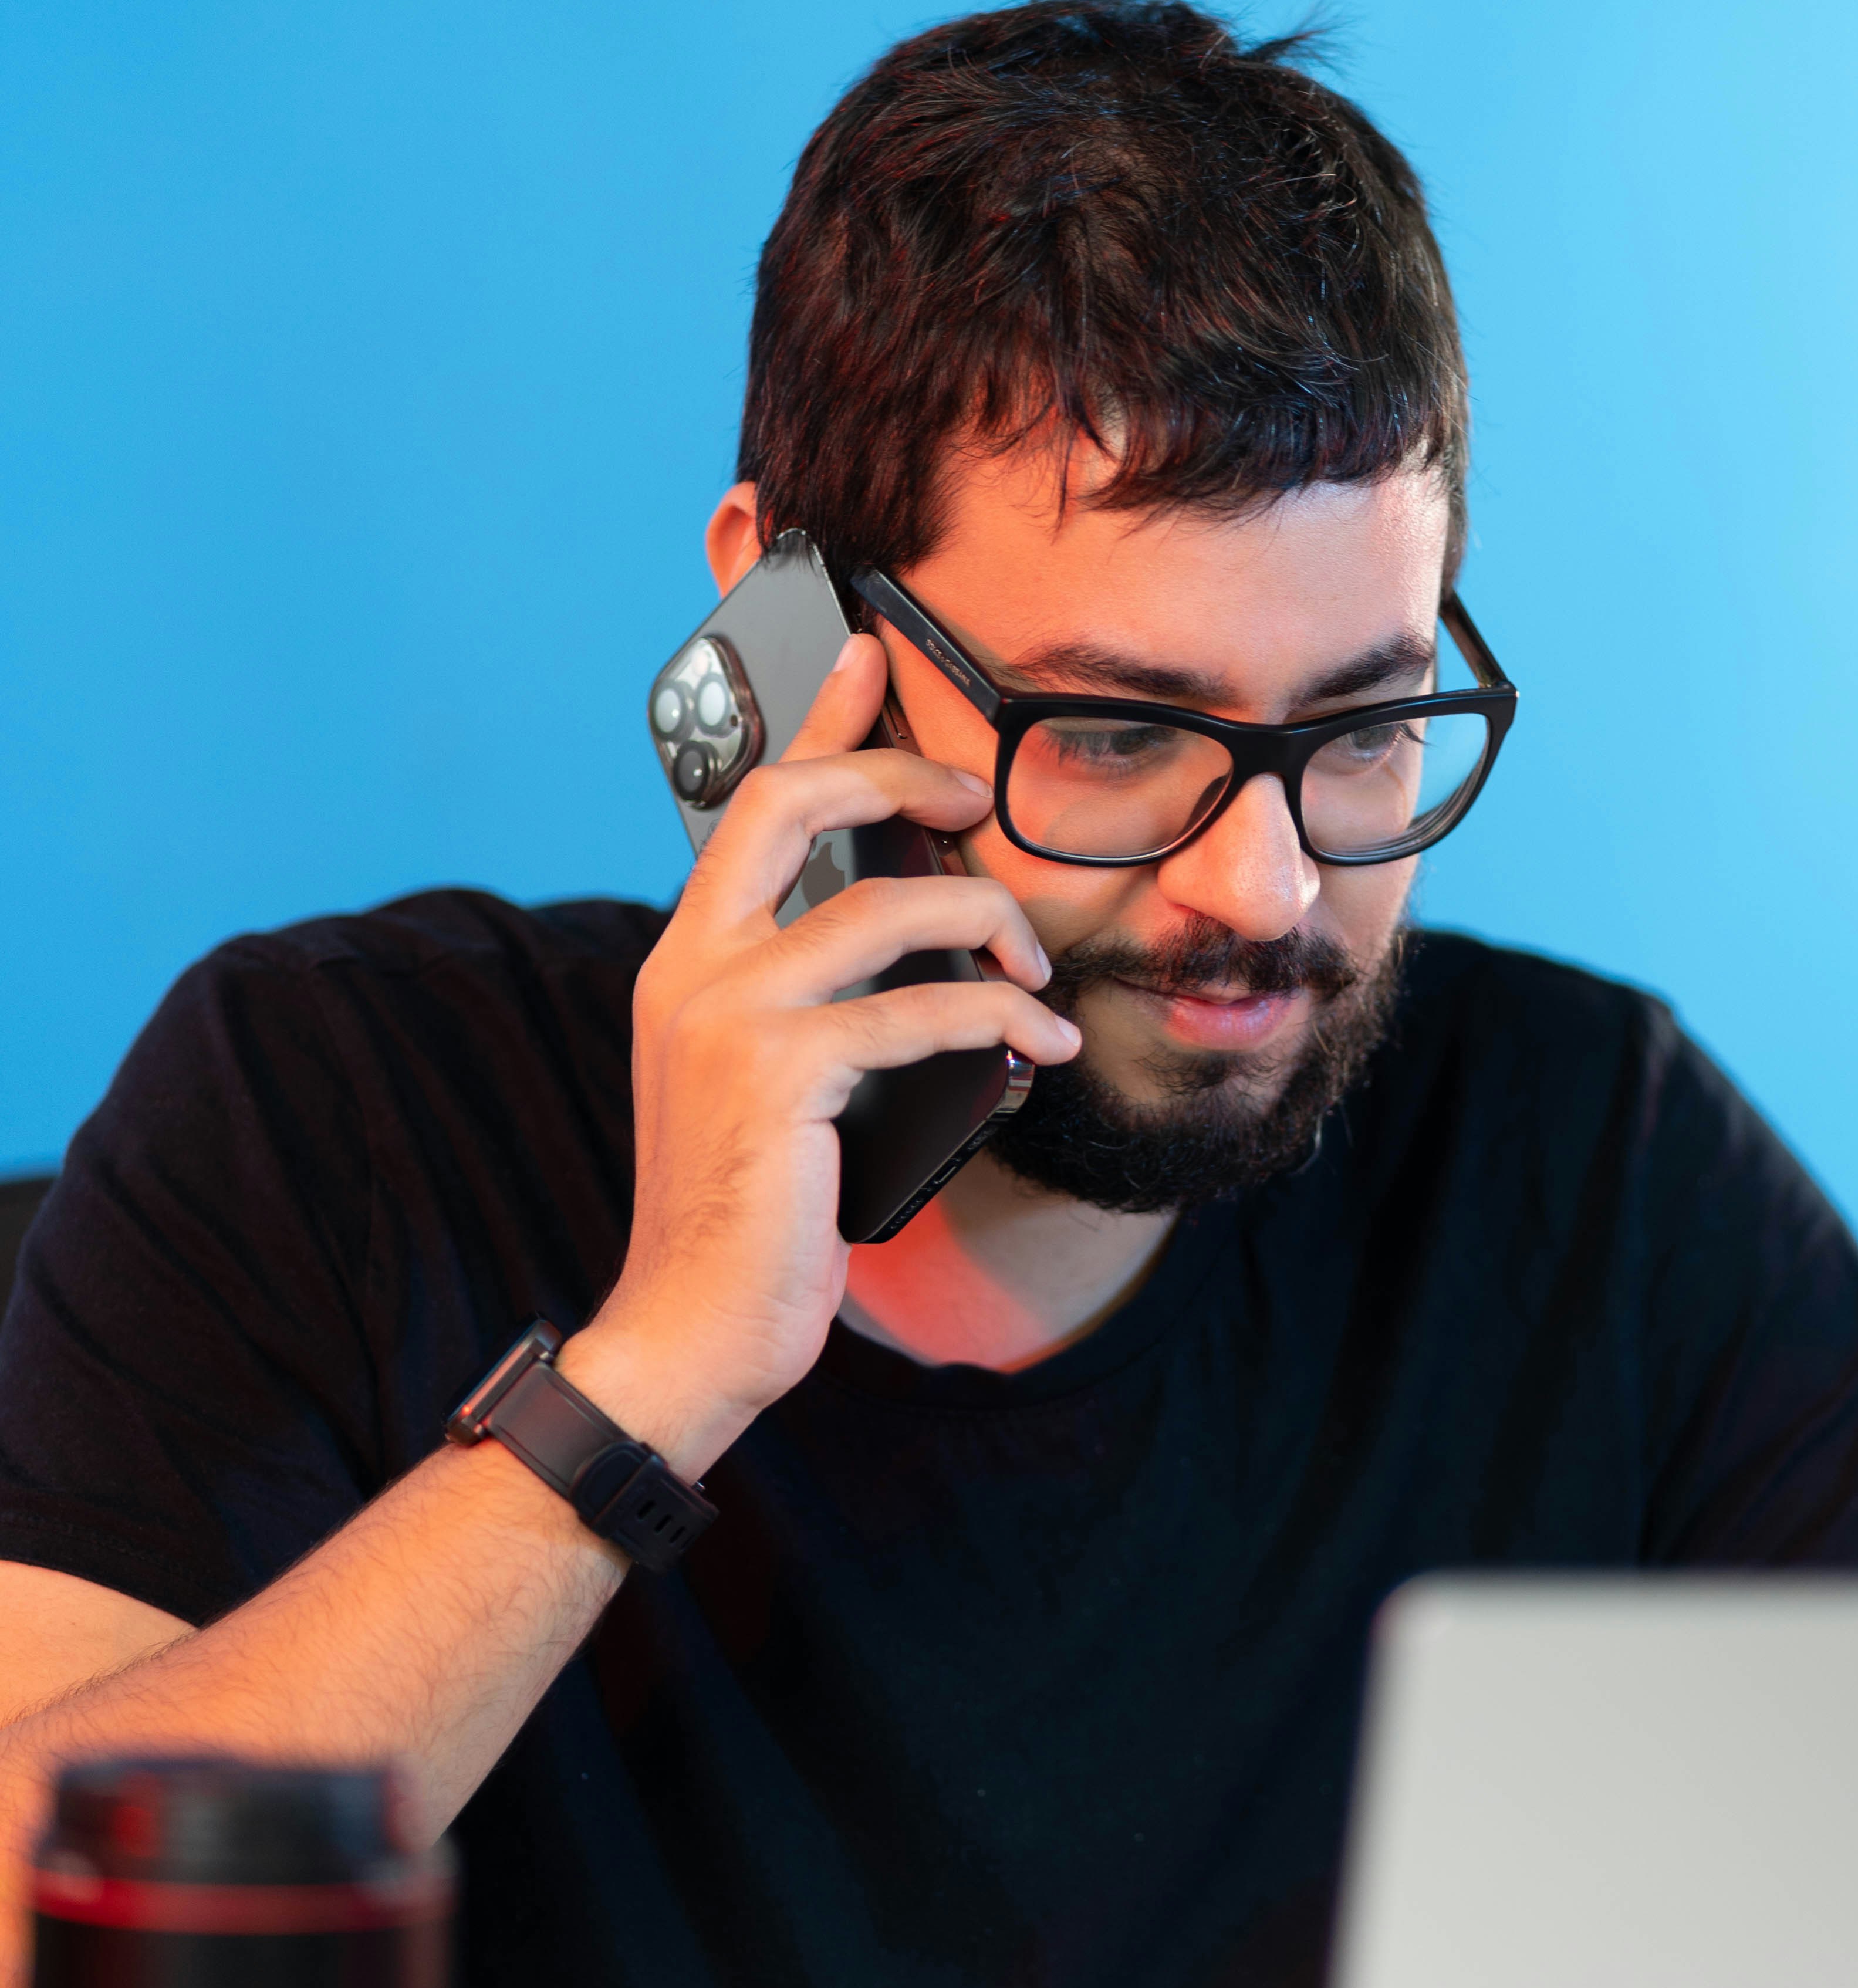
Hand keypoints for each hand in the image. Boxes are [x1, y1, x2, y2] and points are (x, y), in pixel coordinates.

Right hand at [564, 634, 1077, 1470]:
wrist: (690, 1333)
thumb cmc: (749, 1216)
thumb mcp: (773, 1089)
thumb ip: (817, 1008)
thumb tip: (923, 958)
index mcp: (687, 960)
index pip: (748, 802)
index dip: (815, 720)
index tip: (867, 654)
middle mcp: (692, 968)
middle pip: (792, 800)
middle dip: (897, 773)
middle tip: (975, 796)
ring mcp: (727, 1016)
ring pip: (889, 908)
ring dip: (989, 927)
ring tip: (1037, 975)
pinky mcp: (777, 1075)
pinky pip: (923, 1011)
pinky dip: (1002, 1024)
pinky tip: (1040, 1050)